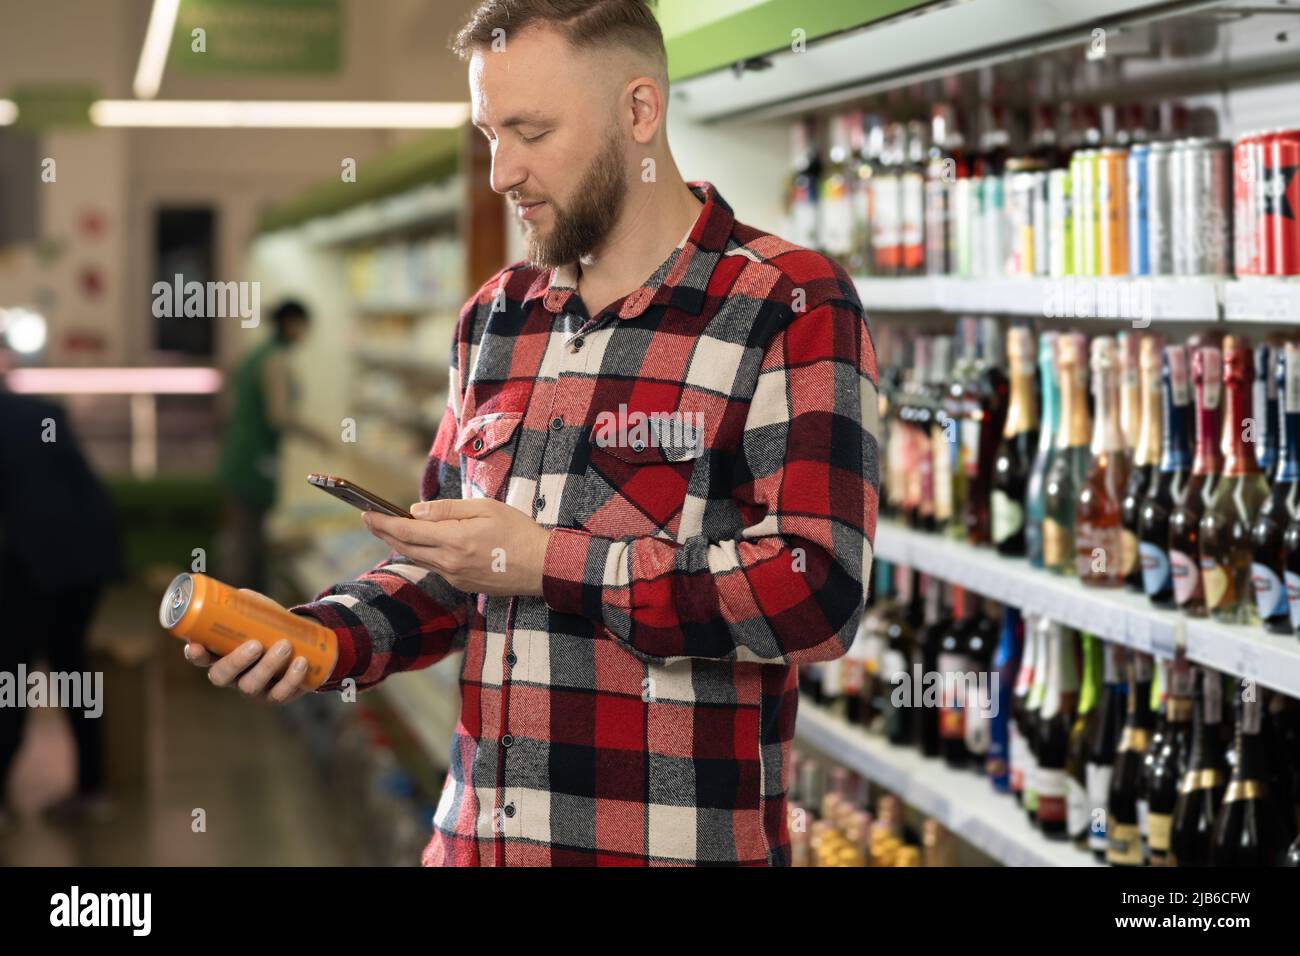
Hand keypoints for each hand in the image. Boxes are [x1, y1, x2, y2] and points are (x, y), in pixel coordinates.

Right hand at [181, 589, 313, 703]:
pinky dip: (291, 678)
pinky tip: (301, 662)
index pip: (201, 658)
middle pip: (221, 676)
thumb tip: (240, 595)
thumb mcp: (259, 613)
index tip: (196, 647)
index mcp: (221, 655)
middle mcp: (232, 676)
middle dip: (236, 661)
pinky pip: (280, 694)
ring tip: (285, 645)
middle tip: (255, 645)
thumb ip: (247, 602)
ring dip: (268, 665)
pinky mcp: (275, 697)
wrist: (305, 645)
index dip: (196, 655)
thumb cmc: (272, 627)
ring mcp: (253, 689)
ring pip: (251, 685)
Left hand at [363, 498, 551, 597]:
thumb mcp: (486, 508)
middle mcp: (449, 562)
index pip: (407, 531)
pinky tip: (421, 545)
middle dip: (384, 532)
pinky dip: (422, 554)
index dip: (383, 522)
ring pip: (418, 559)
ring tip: (388, 530)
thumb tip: (416, 511)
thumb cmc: (518, 532)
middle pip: (406, 547)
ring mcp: (454, 577)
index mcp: (454, 540)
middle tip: (368, 519)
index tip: (366, 513)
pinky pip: (435, 567)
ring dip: (400, 545)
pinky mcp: (462, 585)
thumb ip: (448, 509)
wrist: (542, 568)